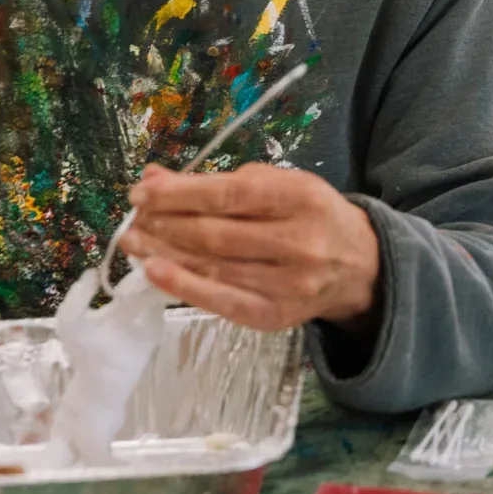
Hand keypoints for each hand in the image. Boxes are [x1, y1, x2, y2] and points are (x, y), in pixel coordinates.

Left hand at [120, 163, 381, 334]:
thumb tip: (156, 178)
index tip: (142, 192)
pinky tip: (154, 271)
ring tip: (133, 242)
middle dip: (165, 224)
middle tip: (133, 218)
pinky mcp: (275, 315)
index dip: (180, 194)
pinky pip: (221, 301)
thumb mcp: (281, 185)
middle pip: (216, 234)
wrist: (359, 265)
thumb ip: (223, 182)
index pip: (230, 195)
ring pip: (213, 267)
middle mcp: (300, 242)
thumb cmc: (312, 215)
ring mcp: (288, 283)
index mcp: (303, 198)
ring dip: (163, 254)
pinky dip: (183, 286)